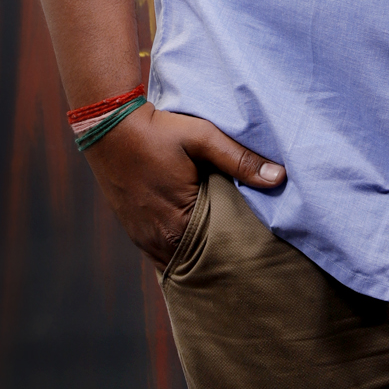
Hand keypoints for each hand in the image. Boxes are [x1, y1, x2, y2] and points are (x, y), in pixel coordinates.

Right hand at [81, 103, 285, 265]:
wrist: (109, 125)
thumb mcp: (203, 138)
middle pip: (198, 262)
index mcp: (177, 221)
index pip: (217, 253)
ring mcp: (142, 237)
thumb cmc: (159, 130)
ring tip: (226, 253)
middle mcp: (157, 238)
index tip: (257, 250)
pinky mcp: (134, 231)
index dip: (238, 251)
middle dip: (220, 259)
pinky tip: (198, 246)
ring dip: (199, 257)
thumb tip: (279, 177)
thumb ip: (240, 160)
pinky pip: (162, 254)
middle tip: (248, 257)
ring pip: (178, 261)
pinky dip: (180, 252)